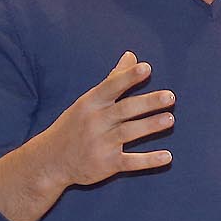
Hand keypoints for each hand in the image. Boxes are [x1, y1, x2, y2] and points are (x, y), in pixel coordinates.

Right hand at [0, 52, 172, 220]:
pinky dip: (149, 160)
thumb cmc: (74, 125)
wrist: (51, 160)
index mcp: (91, 103)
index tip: (146, 68)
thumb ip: (113, 79)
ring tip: (170, 119)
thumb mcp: (88, 101)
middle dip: (147, 103)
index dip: (128, 77)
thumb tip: (131, 55)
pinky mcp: (106, 164)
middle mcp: (95, 122)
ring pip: (128, 133)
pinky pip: (130, 162)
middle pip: (124, 109)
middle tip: (170, 97)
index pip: (111, 86)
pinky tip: (167, 157)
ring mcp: (100, 143)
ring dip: (150, 126)